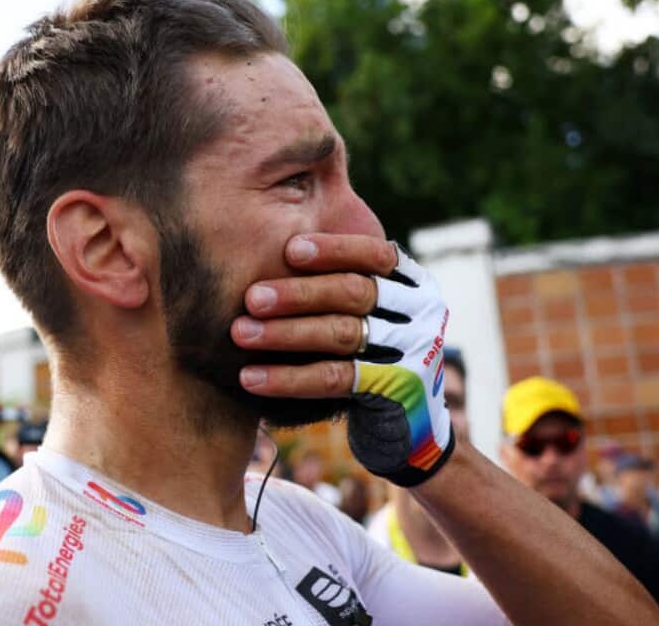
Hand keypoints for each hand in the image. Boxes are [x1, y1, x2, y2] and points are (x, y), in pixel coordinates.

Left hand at [233, 234, 453, 486]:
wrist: (405, 428)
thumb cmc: (370, 355)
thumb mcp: (372, 312)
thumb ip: (342, 278)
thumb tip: (283, 230)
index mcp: (413, 285)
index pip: (376, 254)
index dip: (334, 249)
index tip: (289, 250)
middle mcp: (419, 314)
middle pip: (354, 293)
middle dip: (298, 294)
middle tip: (250, 298)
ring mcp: (409, 354)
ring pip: (341, 334)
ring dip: (285, 333)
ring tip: (239, 333)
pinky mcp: (390, 391)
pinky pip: (333, 378)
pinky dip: (288, 377)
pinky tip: (251, 377)